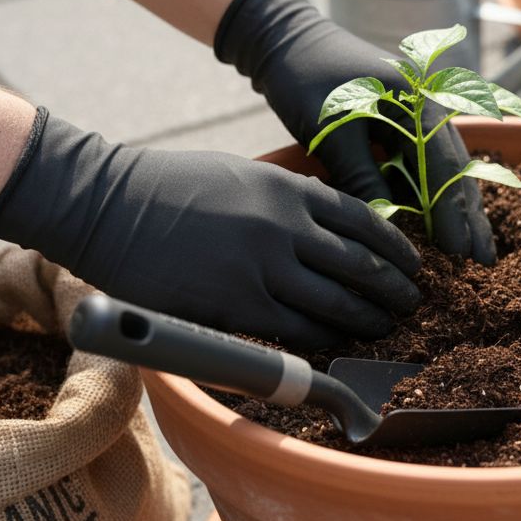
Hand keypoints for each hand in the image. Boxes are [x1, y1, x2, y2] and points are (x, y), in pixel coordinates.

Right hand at [0, 109, 420, 349]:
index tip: (413, 266)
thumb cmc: (170, 186)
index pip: (366, 223)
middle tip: (410, 307)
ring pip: (335, 306)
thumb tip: (324, 222)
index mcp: (290, 190)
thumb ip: (287, 198)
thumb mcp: (242, 173)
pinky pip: (294, 333)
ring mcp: (261, 270)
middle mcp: (285, 228)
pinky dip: (322, 342)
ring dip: (366, 323)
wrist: (107, 205)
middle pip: (360, 268)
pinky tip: (335, 347)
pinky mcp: (234, 307)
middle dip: (392, 292)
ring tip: (381, 331)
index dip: (397, 250)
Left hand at [214, 0, 495, 264]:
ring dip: (457, 208)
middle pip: (457, 168)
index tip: (459, 250)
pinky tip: (438, 224)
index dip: (453, 211)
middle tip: (482, 260)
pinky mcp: (399, 123)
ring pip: (445, 168)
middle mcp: (425, 105)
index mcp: (416, 100)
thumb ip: (361, 175)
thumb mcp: (331, 131)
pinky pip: (424, 163)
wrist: (285, 40)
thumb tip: (385, 228)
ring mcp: (416, 113)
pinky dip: (432, 194)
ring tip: (471, 248)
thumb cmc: (304, 78)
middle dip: (468, 215)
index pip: (444, 164)